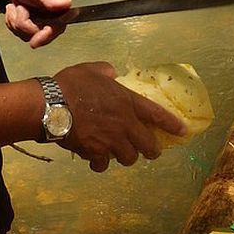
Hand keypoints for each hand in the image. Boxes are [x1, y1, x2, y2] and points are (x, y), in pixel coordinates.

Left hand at [0, 0, 72, 48]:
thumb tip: (65, 4)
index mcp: (61, 3)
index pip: (59, 26)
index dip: (46, 35)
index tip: (35, 41)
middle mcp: (54, 13)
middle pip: (41, 34)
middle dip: (25, 24)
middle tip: (19, 8)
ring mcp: (41, 18)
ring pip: (29, 34)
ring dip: (16, 22)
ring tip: (15, 6)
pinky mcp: (31, 20)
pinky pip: (21, 32)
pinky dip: (12, 22)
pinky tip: (13, 9)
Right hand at [54, 62, 186, 170]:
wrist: (49, 105)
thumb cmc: (71, 84)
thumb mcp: (92, 69)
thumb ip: (106, 71)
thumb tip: (112, 74)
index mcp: (127, 102)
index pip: (157, 115)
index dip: (172, 125)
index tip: (183, 132)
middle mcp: (124, 124)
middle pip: (148, 145)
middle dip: (152, 150)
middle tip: (149, 151)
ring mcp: (110, 140)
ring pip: (129, 158)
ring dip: (126, 157)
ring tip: (120, 154)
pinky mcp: (94, 152)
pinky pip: (103, 164)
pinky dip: (100, 164)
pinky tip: (95, 160)